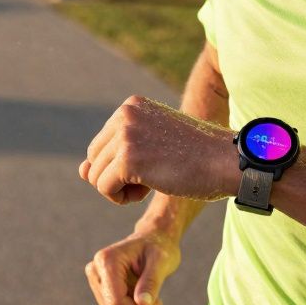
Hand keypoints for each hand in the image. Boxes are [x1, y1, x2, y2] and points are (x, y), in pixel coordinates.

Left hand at [79, 95, 236, 204]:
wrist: (225, 161)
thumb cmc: (195, 157)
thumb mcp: (151, 149)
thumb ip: (114, 156)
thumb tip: (80, 171)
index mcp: (131, 106)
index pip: (102, 145)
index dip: (122, 165)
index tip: (153, 164)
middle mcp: (125, 114)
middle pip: (94, 159)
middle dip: (116, 177)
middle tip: (151, 177)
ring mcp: (125, 134)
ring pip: (95, 175)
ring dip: (120, 189)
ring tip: (152, 183)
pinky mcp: (127, 158)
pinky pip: (103, 188)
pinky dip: (121, 199)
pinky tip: (148, 192)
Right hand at [84, 230, 179, 304]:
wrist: (152, 240)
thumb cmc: (159, 247)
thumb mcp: (161, 261)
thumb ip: (151, 282)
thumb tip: (142, 304)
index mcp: (106, 260)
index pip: (116, 303)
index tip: (157, 303)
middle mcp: (95, 271)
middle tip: (157, 300)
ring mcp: (95, 282)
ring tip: (151, 296)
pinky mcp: (100, 291)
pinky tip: (143, 298)